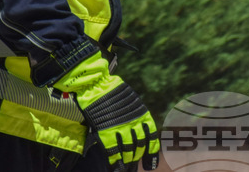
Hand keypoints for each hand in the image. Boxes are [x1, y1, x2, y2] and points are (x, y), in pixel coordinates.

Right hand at [54, 55, 159, 170]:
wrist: (97, 85)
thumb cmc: (114, 91)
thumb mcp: (132, 101)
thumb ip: (136, 114)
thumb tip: (141, 127)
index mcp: (142, 114)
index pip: (151, 138)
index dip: (151, 152)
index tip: (150, 163)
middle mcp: (134, 123)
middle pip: (139, 145)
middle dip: (137, 155)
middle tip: (133, 159)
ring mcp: (120, 128)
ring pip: (127, 150)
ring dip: (127, 158)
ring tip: (125, 163)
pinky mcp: (106, 132)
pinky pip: (113, 151)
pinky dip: (114, 160)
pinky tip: (114, 165)